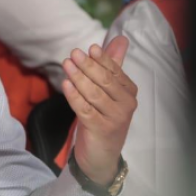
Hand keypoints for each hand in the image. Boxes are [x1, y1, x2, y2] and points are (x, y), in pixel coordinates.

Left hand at [61, 36, 137, 185]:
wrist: (102, 156)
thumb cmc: (103, 118)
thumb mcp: (109, 92)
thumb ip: (113, 66)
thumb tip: (121, 39)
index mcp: (129, 93)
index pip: (115, 72)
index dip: (102, 59)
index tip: (90, 48)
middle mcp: (126, 105)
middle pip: (105, 81)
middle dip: (88, 66)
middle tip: (74, 53)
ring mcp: (114, 118)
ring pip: (94, 94)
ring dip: (79, 78)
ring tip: (66, 65)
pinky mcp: (100, 129)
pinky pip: (85, 109)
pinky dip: (74, 96)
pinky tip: (66, 85)